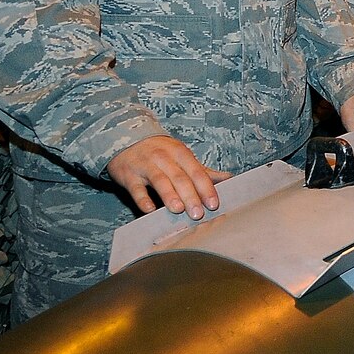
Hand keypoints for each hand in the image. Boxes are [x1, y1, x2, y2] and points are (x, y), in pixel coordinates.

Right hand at [108, 135, 227, 217]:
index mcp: (180, 153)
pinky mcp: (128, 175)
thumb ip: (203, 171)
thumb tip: (229, 178)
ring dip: (169, 195)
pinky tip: (149, 210)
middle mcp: (163, 158)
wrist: (125, 139)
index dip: (206, 188)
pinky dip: (142, 199)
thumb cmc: (160, 153)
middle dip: (190, 196)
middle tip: (198, 214)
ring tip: (178, 210)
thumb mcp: (182, 157)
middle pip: (179, 178)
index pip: (196, 172)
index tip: (214, 204)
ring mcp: (145, 166)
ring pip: (159, 181)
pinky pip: (135, 188)